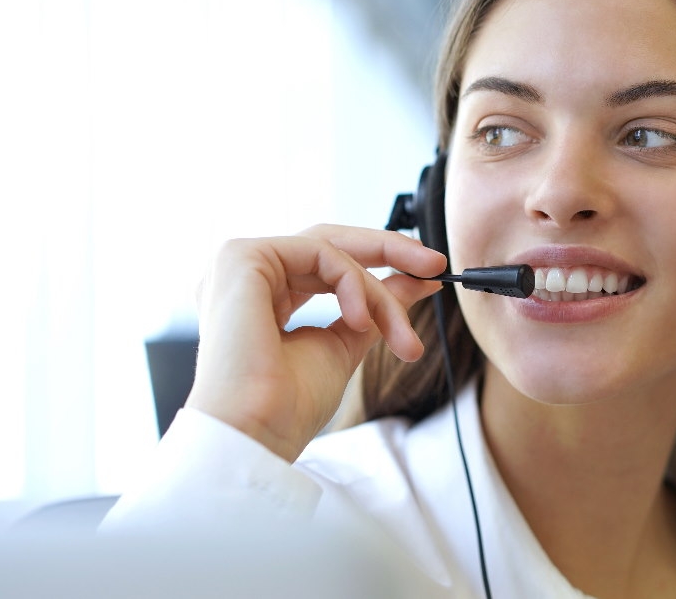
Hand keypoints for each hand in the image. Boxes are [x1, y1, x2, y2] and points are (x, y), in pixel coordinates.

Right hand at [185, 224, 445, 461]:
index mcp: (262, 296)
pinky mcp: (242, 256)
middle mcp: (247, 276)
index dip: (378, 266)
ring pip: (331, 250)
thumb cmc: (287, 407)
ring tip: (400, 334)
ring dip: (376, 288)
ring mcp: (239, 263)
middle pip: (328, 242)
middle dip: (389, 250)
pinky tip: (362, 322)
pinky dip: (353, 283)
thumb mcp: (347, 343)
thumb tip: (416, 280)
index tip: (428, 280)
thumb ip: (375, 306)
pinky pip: (320, 252)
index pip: (325, 263)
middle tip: (435, 266)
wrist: (256, 433)